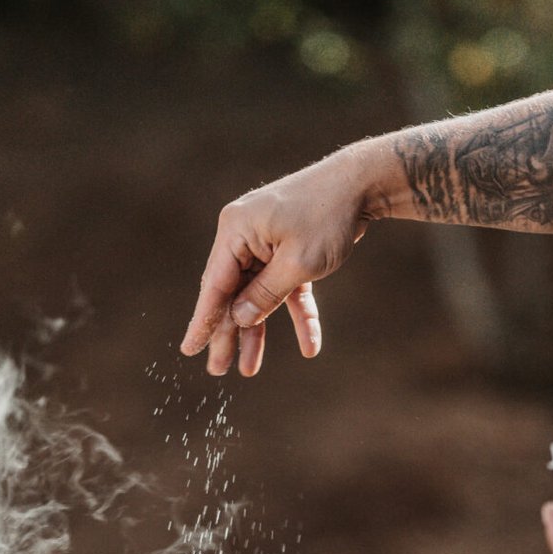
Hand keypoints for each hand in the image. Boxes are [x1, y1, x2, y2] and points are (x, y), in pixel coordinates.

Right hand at [182, 148, 379, 378]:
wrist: (362, 184)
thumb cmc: (327, 217)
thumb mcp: (297, 263)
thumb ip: (265, 295)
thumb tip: (239, 319)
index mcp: (236, 232)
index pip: (214, 285)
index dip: (203, 321)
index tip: (190, 349)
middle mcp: (244, 235)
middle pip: (233, 293)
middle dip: (229, 333)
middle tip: (218, 370)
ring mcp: (266, 241)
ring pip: (257, 294)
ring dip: (257, 330)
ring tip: (249, 368)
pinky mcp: (287, 248)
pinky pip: (286, 288)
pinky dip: (297, 314)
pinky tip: (309, 345)